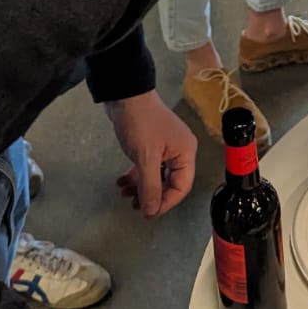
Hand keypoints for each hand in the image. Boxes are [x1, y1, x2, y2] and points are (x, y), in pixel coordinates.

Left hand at [107, 92, 196, 217]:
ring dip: (141, 186)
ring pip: (156, 175)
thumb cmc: (140, 124)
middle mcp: (179, 151)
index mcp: (185, 153)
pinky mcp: (151, 143)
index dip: (165, 203)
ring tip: (125, 194)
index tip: (148, 213)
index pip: (181, 186)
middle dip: (151, 195)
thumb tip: (151, 211)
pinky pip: (147, 166)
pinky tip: (122, 181)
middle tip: (134, 206)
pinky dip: (136, 175)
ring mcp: (165, 147)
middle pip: (169, 182)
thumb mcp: (145, 159)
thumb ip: (150, 187)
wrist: (125, 95)